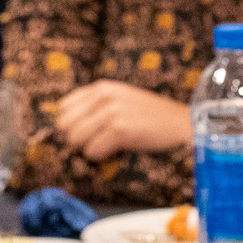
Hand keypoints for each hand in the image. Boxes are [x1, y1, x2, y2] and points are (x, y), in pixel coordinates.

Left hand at [50, 79, 192, 159]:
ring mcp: (111, 111)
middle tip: (97, 139)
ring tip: (107, 143)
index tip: (87, 130)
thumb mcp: (119, 99)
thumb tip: (63, 124)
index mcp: (101, 87)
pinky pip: (92, 151)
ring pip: (75, 139)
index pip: (62, 108)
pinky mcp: (120, 129)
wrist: (179, 123)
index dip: (71, 123)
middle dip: (77, 137)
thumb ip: (94, 105)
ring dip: (88, 147)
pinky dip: (100, 155)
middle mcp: (104, 96)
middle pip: (64, 125)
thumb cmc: (148, 115)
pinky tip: (116, 149)